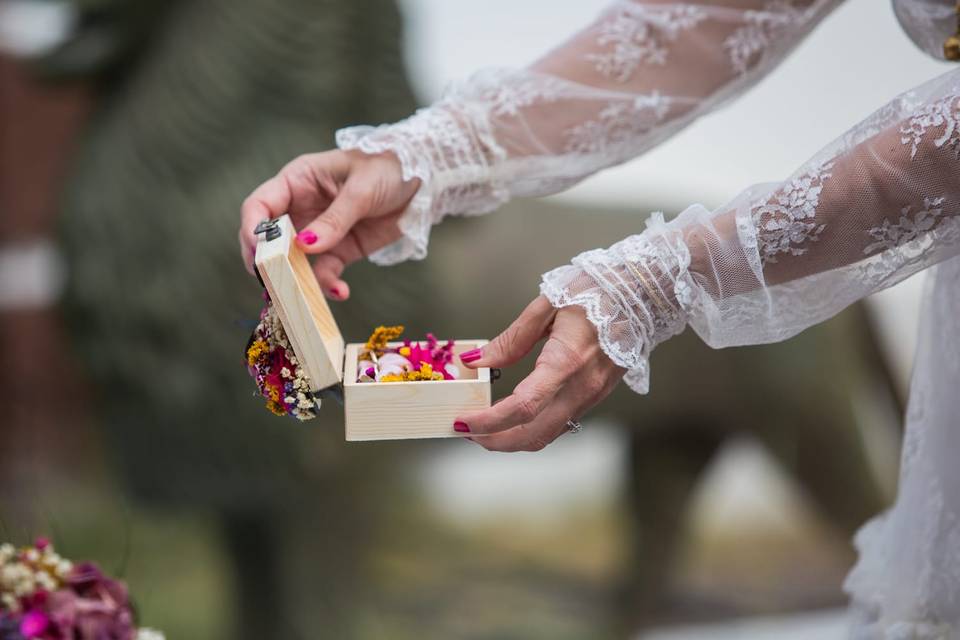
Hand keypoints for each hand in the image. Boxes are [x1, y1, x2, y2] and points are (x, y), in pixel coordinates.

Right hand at [239, 149, 418, 298]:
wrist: (420, 181)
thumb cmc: (387, 168)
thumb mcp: (361, 189)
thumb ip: (334, 219)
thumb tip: (304, 246)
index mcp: (298, 181)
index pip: (260, 205)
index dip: (253, 228)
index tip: (257, 251)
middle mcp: (301, 207)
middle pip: (268, 239)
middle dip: (266, 262)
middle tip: (270, 282)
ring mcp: (318, 232)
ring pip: (293, 262)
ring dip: (294, 281)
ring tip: (300, 297)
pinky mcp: (339, 251)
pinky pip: (324, 272)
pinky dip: (328, 285)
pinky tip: (341, 291)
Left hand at [456, 296, 624, 451]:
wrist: (643, 293)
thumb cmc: (595, 291)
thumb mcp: (547, 306)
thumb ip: (511, 339)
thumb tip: (476, 361)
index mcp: (566, 362)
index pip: (523, 407)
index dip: (489, 422)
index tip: (462, 422)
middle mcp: (581, 388)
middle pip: (533, 434)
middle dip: (494, 440)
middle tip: (465, 430)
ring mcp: (591, 396)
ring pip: (547, 434)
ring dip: (512, 439)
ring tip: (483, 426)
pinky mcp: (596, 396)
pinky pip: (560, 424)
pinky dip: (531, 428)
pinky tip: (513, 417)